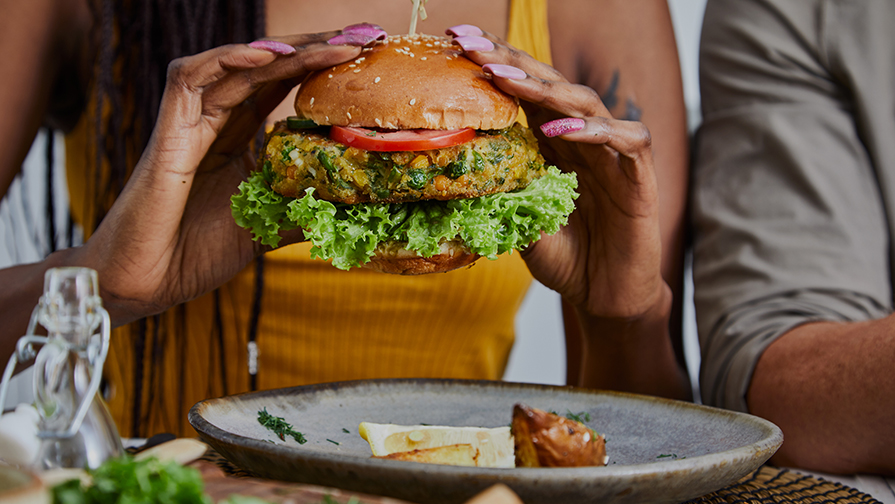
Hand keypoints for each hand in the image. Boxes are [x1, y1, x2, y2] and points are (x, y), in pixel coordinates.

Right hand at [71, 33, 362, 323]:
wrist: (145, 285)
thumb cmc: (195, 256)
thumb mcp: (267, 230)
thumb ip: (303, 212)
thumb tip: (354, 211)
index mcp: (237, 141)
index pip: (279, 89)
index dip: (315, 69)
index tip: (358, 59)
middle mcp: (213, 123)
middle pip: (263, 70)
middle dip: (310, 51)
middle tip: (356, 40)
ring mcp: (188, 124)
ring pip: (235, 68)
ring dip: (282, 52)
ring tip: (328, 44)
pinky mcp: (167, 133)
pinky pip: (189, 79)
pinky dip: (225, 61)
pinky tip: (264, 56)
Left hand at [453, 30, 664, 319]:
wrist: (604, 296)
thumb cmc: (565, 255)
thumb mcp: (518, 220)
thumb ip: (497, 194)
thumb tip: (448, 176)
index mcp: (552, 143)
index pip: (525, 92)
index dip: (496, 65)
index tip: (458, 43)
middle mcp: (582, 139)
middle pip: (552, 86)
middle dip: (512, 63)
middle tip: (474, 47)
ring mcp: (612, 154)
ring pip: (586, 104)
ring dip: (545, 90)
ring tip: (506, 79)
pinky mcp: (640, 178)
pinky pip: (627, 141)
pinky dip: (595, 131)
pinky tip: (560, 130)